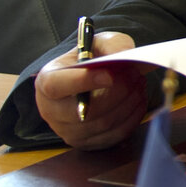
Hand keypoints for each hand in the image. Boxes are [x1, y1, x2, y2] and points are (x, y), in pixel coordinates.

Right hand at [33, 31, 145, 148]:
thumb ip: (112, 44)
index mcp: (47, 80)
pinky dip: (132, 117)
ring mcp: (67, 131)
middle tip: (136, 75)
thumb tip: (125, 54)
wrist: (88, 80)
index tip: (110, 75)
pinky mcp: (86, 143)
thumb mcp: (99, 43)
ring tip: (139, 84)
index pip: (56, 86)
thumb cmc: (92, 59)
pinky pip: (114, 135)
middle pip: (85, 111)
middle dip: (118, 93)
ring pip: (104, 123)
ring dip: (129, 103)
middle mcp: (51, 110)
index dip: (83, 82)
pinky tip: (137, 100)